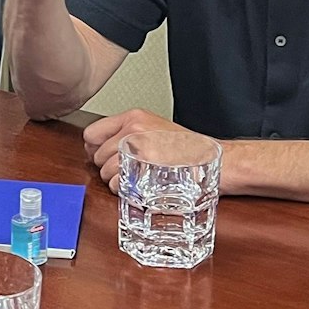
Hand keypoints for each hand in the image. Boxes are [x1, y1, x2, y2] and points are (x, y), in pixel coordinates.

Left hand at [82, 107, 201, 188]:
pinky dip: (123, 190)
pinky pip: (115, 184)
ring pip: (104, 172)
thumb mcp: (154, 129)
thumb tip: (98, 147)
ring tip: (137, 178)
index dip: (96, 149)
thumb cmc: (188, 149)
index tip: (105, 156)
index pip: (91, 133)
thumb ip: (126, 133)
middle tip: (127, 170)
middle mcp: (133, 131)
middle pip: (96, 155)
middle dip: (107, 166)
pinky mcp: (143, 171)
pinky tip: (140, 186)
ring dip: (116, 180)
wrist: (217, 161)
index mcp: (134, 118)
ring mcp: (138, 151)